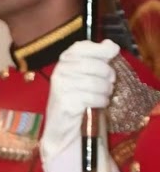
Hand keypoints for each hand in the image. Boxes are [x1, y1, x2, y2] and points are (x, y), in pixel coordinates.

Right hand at [42, 39, 119, 159]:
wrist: (63, 127)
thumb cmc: (78, 98)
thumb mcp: (87, 75)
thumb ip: (98, 58)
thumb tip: (110, 44)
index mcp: (64, 61)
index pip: (82, 47)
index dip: (100, 50)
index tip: (111, 55)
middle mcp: (59, 71)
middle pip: (95, 65)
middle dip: (108, 76)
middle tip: (107, 84)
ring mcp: (61, 86)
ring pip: (97, 83)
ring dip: (105, 91)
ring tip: (102, 96)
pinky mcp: (65, 101)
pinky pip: (94, 97)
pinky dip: (100, 102)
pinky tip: (97, 104)